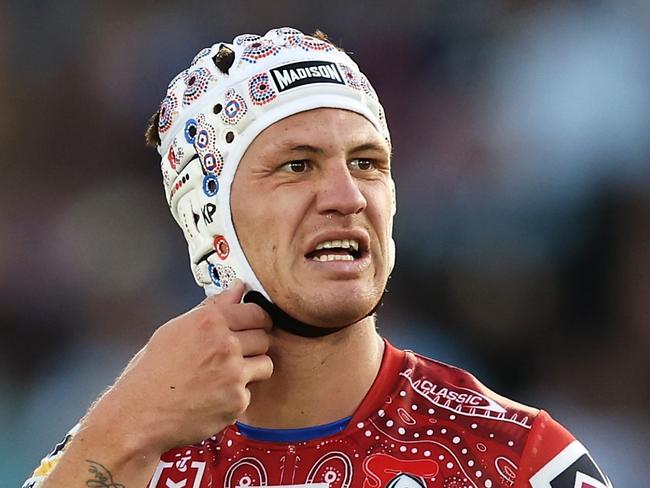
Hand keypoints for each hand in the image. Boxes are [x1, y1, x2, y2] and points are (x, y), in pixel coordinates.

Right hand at [86, 279, 272, 453]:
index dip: (256, 320)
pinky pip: (251, 392)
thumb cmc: (151, 372)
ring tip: (226, 376)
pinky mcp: (237, 400)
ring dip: (252, 369)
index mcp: (209, 322)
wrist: (137, 415)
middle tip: (234, 355)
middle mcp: (225, 345)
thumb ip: (212, 307)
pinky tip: (215, 396)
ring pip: (265, 364)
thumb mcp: (175, 329)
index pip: (256, 312)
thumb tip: (238, 287)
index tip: (254, 327)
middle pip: (264, 337)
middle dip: (253, 345)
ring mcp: (233, 374)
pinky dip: (237, 395)